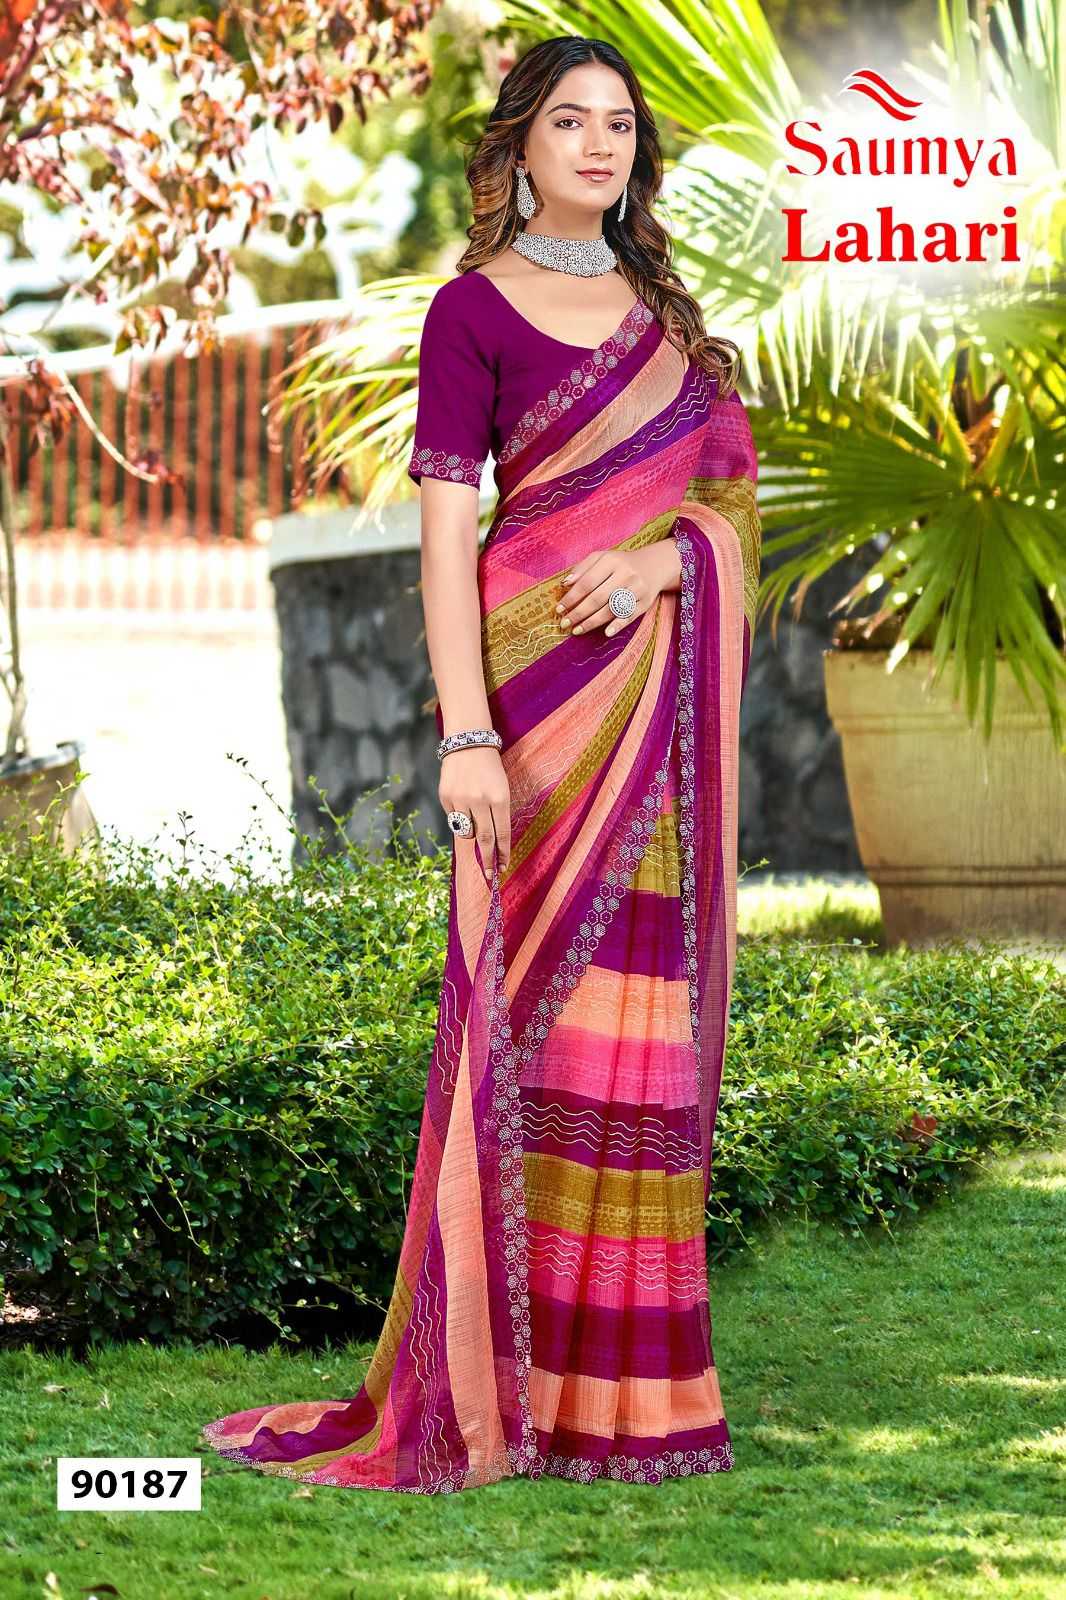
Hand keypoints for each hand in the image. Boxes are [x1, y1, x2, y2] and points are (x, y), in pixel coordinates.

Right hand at [439, 745, 510, 879]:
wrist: (468, 742)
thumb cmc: (490, 767)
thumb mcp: (502, 788)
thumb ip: (498, 813)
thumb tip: (492, 843)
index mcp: (499, 798)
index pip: (502, 834)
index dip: (503, 854)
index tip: (503, 867)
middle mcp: (480, 801)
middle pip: (484, 840)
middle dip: (488, 860)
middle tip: (490, 875)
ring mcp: (460, 799)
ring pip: (467, 832)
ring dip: (472, 835)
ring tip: (475, 825)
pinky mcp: (445, 797)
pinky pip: (454, 819)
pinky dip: (460, 819)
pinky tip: (463, 806)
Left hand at [554, 544, 678, 637]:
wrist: (654, 565)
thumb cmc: (620, 563)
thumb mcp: (602, 558)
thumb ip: (582, 568)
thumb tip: (564, 584)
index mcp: (611, 561)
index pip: (587, 582)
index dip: (571, 597)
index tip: (559, 609)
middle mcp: (626, 574)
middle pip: (597, 598)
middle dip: (578, 613)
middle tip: (565, 624)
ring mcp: (637, 589)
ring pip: (611, 609)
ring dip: (592, 622)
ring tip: (577, 630)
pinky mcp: (645, 602)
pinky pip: (629, 616)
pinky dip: (617, 625)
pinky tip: (606, 633)